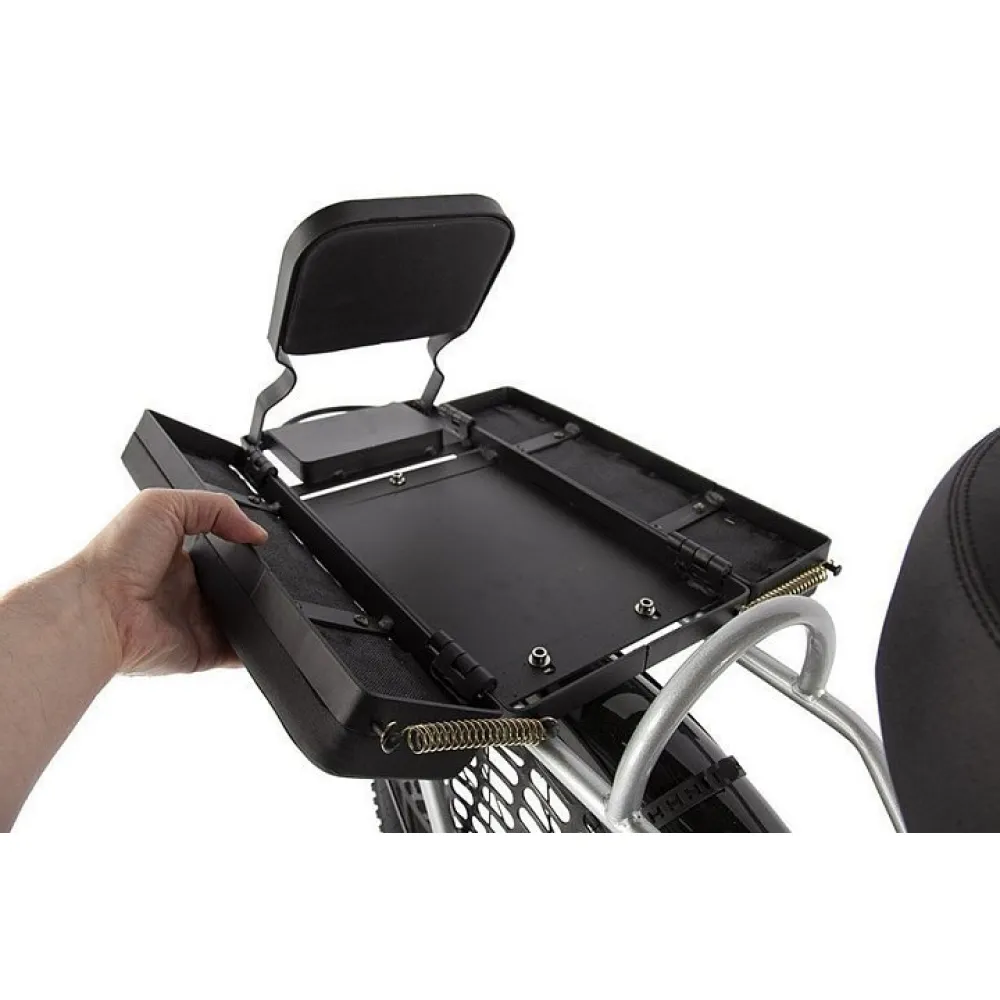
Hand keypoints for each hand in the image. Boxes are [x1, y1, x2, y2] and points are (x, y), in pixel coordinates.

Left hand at [78, 489, 267, 674]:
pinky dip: (256, 645)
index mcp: (177, 556)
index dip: (242, 542)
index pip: (222, 548)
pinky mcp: (202, 651)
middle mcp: (188, 590)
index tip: (257, 538)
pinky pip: (240, 652)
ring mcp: (197, 622)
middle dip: (257, 578)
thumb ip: (215, 508)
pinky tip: (264, 628)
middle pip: (239, 584)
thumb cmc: (114, 558)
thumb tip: (254, 532)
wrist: (98, 610)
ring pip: (245, 618)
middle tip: (265, 568)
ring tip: (267, 596)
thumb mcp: (163, 504)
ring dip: (260, 610)